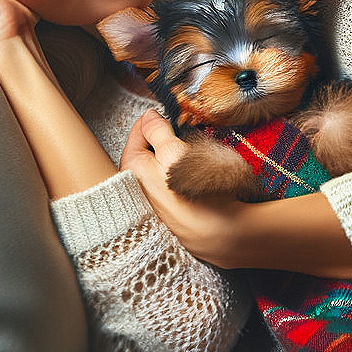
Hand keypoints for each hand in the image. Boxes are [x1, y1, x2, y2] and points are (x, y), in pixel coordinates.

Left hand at [121, 109, 246, 267]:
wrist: (220, 235)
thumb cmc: (197, 197)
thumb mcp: (176, 153)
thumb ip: (157, 131)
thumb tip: (149, 116)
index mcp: (131, 168)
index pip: (140, 130)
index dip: (159, 121)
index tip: (174, 120)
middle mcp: (135, 185)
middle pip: (151, 149)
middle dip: (170, 142)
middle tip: (189, 143)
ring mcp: (151, 198)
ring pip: (164, 165)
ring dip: (180, 160)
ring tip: (197, 165)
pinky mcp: (166, 210)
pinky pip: (174, 182)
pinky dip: (184, 177)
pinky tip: (198, 184)